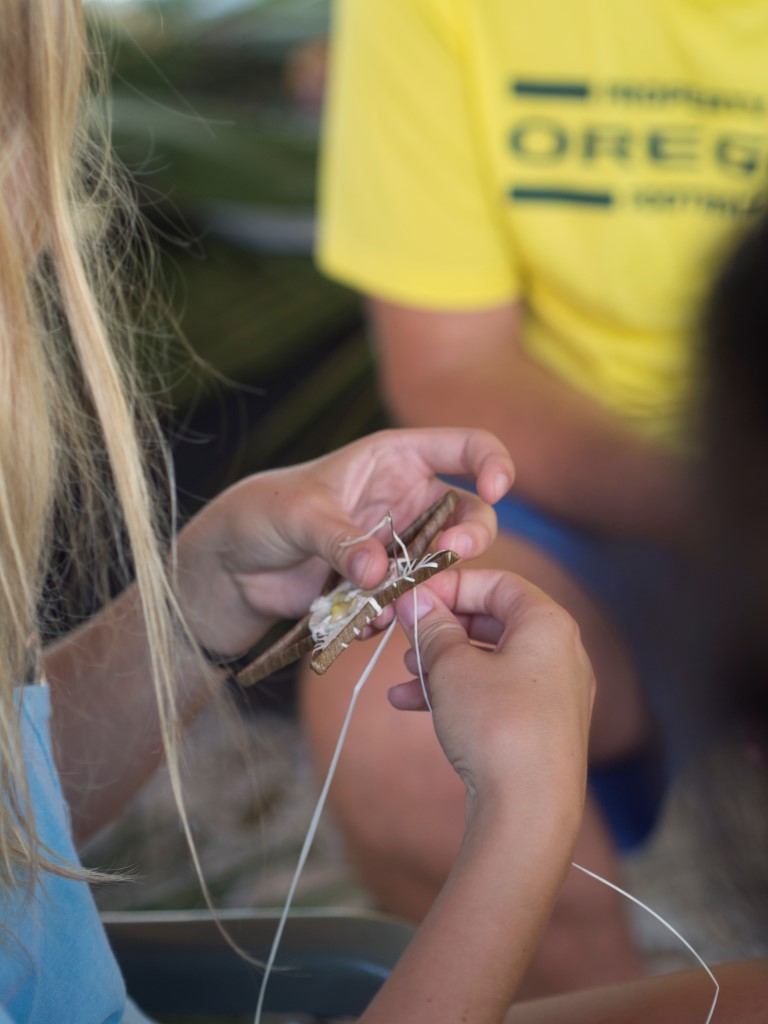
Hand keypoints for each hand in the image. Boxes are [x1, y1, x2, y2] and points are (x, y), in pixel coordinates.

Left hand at [175, 428, 512, 655]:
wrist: (234, 568)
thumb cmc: (262, 513)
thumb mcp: (298, 515)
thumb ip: (340, 540)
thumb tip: (381, 573)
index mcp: (396, 459)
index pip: (464, 447)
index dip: (493, 462)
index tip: (498, 489)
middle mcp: (408, 500)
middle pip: (469, 514)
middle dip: (470, 536)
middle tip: (452, 556)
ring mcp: (400, 545)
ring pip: (445, 564)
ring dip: (431, 583)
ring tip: (394, 600)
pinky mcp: (387, 585)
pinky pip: (412, 599)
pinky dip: (400, 612)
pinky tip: (368, 620)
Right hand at [392, 569, 594, 821]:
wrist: (528, 812)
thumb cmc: (496, 726)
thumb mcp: (451, 667)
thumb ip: (432, 627)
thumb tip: (416, 601)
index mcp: (548, 623)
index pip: (498, 582)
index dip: (451, 584)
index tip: (414, 596)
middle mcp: (560, 652)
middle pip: (493, 620)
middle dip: (442, 625)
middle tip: (405, 630)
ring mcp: (553, 692)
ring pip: (489, 659)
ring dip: (442, 660)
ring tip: (405, 670)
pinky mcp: (539, 727)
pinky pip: (494, 693)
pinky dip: (456, 692)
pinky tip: (410, 703)